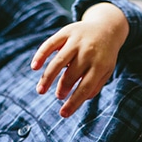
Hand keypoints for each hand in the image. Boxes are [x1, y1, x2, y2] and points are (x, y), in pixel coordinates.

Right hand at [31, 3, 128, 117]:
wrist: (106, 28)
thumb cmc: (104, 56)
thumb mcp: (106, 71)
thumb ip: (96, 85)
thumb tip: (82, 98)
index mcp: (100, 66)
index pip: (85, 88)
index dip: (73, 102)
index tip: (63, 114)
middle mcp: (88, 53)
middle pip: (71, 76)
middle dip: (62, 89)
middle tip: (59, 96)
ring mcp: (76, 41)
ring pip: (58, 62)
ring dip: (47, 78)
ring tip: (41, 90)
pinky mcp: (66, 32)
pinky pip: (50, 44)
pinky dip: (41, 55)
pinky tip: (34, 67)